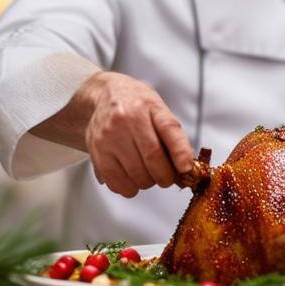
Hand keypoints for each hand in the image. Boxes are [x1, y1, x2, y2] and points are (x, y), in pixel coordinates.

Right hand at [81, 72, 194, 197]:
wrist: (105, 97)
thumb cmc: (137, 106)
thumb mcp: (159, 110)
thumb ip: (174, 136)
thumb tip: (185, 168)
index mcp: (148, 107)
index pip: (169, 130)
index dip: (181, 153)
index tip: (187, 169)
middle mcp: (126, 120)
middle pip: (153, 159)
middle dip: (165, 176)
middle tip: (167, 177)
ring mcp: (109, 137)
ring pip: (136, 175)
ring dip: (148, 182)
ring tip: (147, 173)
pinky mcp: (97, 154)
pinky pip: (118, 183)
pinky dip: (130, 188)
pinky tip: (131, 177)